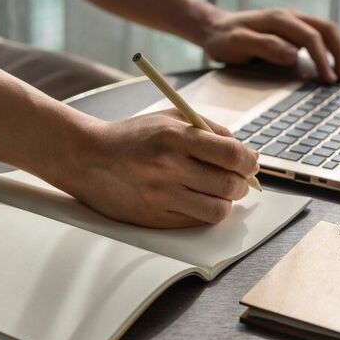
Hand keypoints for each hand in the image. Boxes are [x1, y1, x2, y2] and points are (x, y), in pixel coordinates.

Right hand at [65, 109, 259, 227]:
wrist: (88, 158)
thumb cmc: (134, 136)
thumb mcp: (170, 118)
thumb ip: (209, 129)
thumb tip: (244, 151)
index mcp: (176, 137)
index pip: (232, 154)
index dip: (249, 161)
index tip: (250, 163)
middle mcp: (169, 167)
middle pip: (230, 185)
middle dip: (242, 184)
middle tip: (238, 180)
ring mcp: (161, 196)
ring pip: (217, 210)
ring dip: (226, 202)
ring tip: (218, 192)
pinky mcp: (154, 218)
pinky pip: (195, 222)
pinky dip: (203, 212)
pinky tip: (195, 199)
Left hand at [200, 8, 339, 82]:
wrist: (213, 29)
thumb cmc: (223, 39)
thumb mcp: (237, 43)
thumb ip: (264, 47)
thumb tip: (293, 55)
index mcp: (279, 19)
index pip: (311, 37)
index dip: (323, 58)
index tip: (329, 79)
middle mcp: (291, 17)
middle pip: (327, 30)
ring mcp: (294, 23)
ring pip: (327, 33)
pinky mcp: (294, 32)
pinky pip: (320, 38)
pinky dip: (333, 51)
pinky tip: (339, 65)